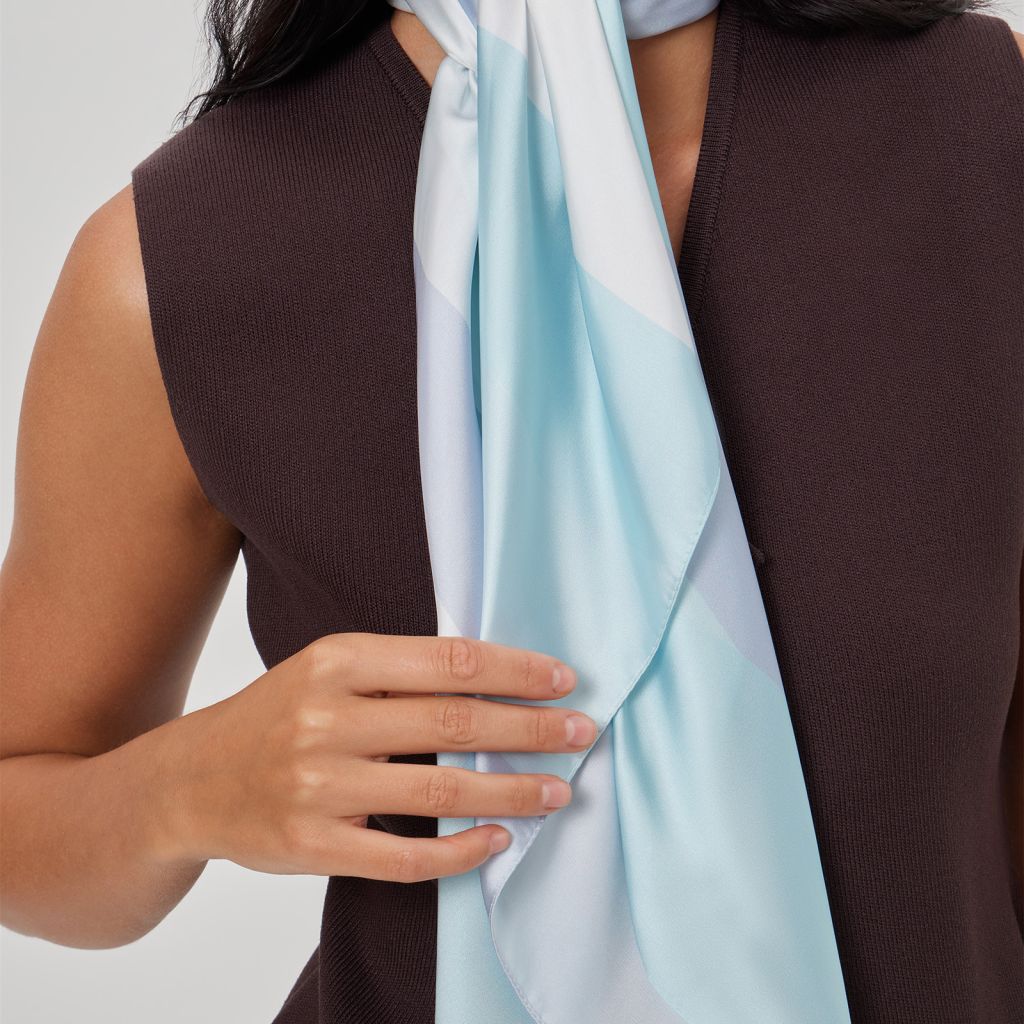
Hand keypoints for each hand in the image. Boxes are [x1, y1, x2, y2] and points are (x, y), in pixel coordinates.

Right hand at [154, 633, 595, 883]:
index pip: (450, 660)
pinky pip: (405, 856)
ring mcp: (318, 786)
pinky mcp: (312, 845)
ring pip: (441, 791)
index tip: (563, 679)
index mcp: (337, 660)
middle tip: (582, 732)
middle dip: (531, 729)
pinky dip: (462, 850)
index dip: (516, 671)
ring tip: (559, 789)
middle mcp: (326, 718)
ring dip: (512, 792)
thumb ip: (400, 670)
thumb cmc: (277, 715)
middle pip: (456, 723)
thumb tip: (501, 678)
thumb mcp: (326, 668)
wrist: (189, 781)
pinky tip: (498, 839)